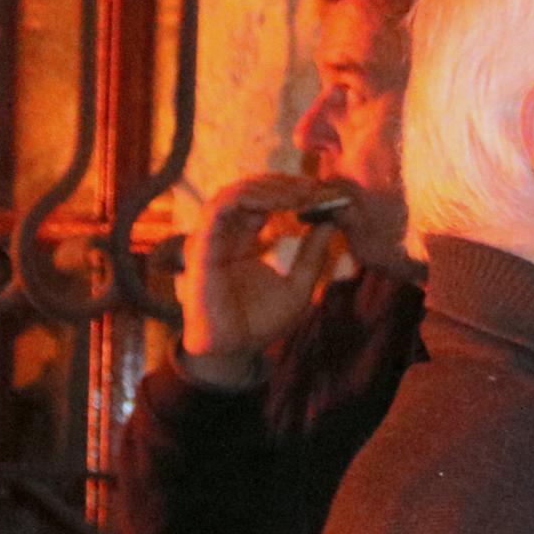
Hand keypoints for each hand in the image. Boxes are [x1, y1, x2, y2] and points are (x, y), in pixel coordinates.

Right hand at [176, 172, 347, 382]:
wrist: (236, 348)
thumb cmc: (262, 322)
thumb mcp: (300, 286)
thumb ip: (312, 256)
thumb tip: (331, 223)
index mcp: (242, 241)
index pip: (261, 202)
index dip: (289, 193)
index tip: (322, 194)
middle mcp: (224, 235)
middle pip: (248, 192)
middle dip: (282, 185)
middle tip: (316, 187)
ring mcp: (211, 238)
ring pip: (233, 193)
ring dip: (269, 188)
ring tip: (301, 193)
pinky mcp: (202, 246)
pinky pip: (220, 210)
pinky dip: (250, 199)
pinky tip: (279, 203)